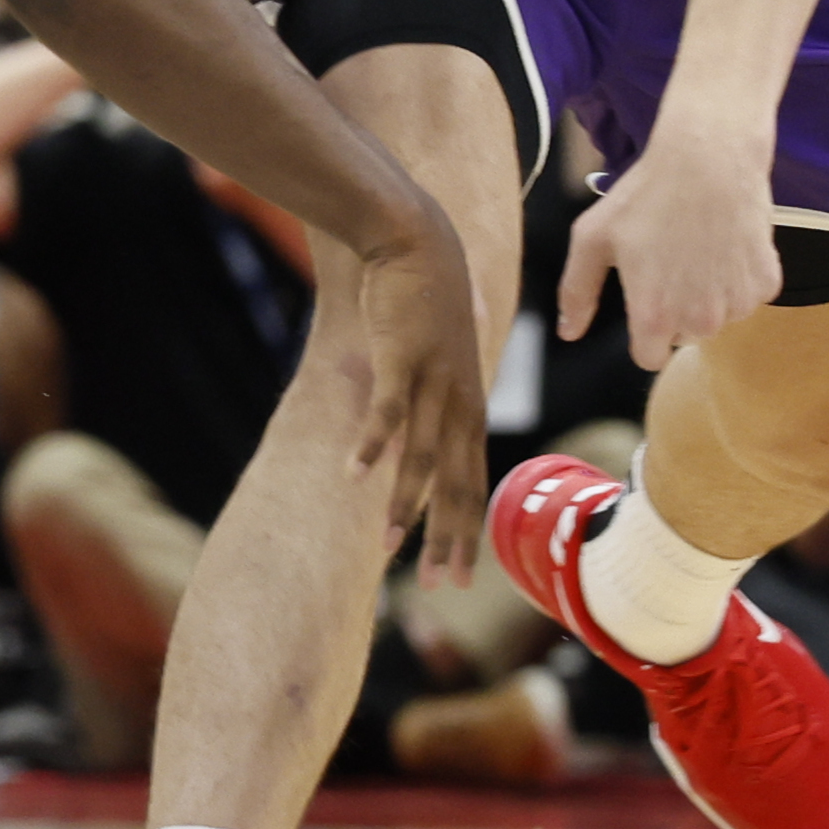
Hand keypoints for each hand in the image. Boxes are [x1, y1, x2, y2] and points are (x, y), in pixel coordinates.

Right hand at [343, 200, 490, 577]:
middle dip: (448, 540)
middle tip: (438, 587)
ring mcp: (435, 381)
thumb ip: (431, 394)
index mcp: (469, 405)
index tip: (458, 576)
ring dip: (406, 505)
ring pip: (423, 458)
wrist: (418, 241)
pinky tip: (355, 477)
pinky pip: (388, 414)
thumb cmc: (424, 296)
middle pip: (458, 483)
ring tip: (390, 546)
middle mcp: (460, 401)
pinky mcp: (405, 359)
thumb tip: (411, 430)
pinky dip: (372, 446)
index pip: (474, 481)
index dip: (467, 532)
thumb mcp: (437, 356)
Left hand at [560, 115, 777, 367]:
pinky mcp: (766, 283)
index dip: (643, 332)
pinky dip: (737, 277)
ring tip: (697, 247)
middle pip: (683, 335)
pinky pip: (747, 295)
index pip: (649, 357)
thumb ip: (577, 292)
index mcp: (654, 316)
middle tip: (669, 261)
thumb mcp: (593, 238)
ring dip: (708, 294)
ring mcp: (737, 303)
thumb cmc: (647, 195)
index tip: (645, 300)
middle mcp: (699, 320)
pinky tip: (724, 242)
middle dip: (675, 309)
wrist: (710, 158)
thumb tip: (568, 333)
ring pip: (718, 317)